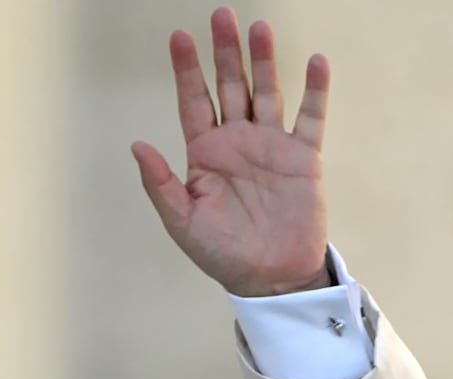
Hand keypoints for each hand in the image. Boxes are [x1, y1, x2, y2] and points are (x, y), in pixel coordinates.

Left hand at [132, 7, 331, 296]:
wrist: (268, 278)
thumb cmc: (221, 253)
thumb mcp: (182, 221)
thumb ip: (160, 183)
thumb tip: (137, 145)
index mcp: (205, 154)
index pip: (193, 102)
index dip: (186, 70)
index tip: (179, 37)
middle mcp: (237, 142)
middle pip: (231, 86)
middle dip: (225, 52)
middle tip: (221, 15)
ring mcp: (270, 146)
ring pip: (267, 93)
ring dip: (264, 61)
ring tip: (258, 28)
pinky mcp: (303, 158)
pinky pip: (311, 118)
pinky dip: (315, 91)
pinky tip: (315, 62)